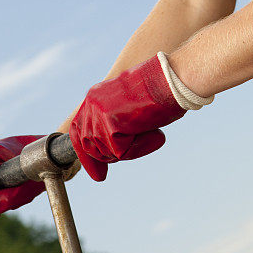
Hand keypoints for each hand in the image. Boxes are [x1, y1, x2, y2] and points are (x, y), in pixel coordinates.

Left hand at [69, 55, 185, 181]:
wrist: (173, 78)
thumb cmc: (162, 89)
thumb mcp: (130, 105)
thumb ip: (117, 121)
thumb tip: (114, 147)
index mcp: (96, 95)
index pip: (78, 130)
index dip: (86, 155)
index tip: (99, 175)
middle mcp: (92, 102)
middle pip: (90, 145)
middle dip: (108, 157)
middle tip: (129, 152)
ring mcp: (99, 112)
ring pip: (108, 151)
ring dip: (131, 149)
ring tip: (151, 131)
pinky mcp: (111, 122)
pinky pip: (122, 152)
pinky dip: (140, 149)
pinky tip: (155, 133)